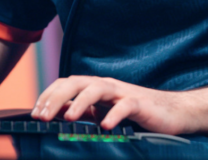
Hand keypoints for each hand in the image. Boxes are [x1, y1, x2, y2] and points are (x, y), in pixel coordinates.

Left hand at [31, 75, 193, 134]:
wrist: (173, 112)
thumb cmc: (136, 114)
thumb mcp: (105, 113)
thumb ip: (84, 112)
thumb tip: (57, 117)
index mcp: (96, 87)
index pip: (66, 84)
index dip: (48, 96)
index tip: (34, 114)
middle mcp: (107, 86)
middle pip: (76, 82)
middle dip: (56, 98)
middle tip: (42, 116)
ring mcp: (123, 93)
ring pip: (97, 88)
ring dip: (80, 102)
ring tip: (68, 117)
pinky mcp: (141, 103)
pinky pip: (125, 106)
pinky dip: (113, 114)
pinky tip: (104, 126)